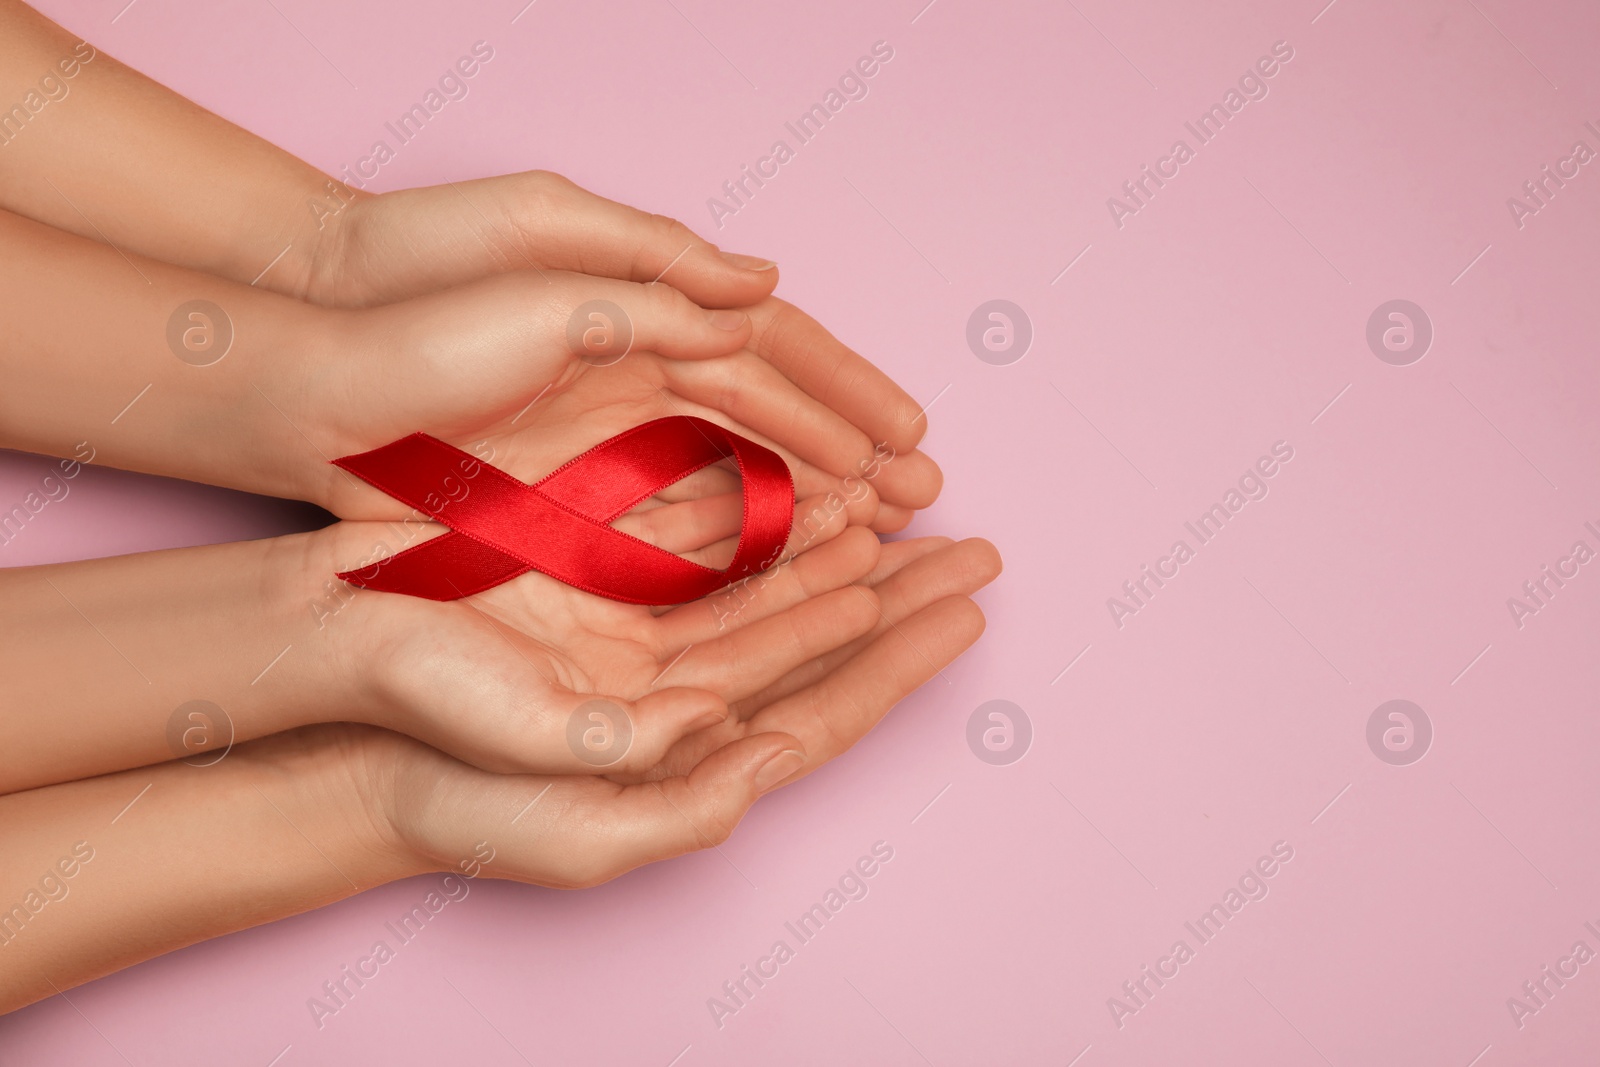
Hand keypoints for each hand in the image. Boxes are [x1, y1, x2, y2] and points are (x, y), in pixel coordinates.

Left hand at [305, 265, 942, 529]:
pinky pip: (673, 526)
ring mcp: (609, 445)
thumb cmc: (423, 282)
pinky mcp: (569, 503)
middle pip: (770, 420)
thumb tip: (760, 284)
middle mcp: (642, 380)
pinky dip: (735, 543)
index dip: (845, 389)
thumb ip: (655, 265)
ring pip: (734, 477)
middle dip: (851, 455)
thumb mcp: (542, 239)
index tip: (909, 432)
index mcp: (645, 309)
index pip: (771, 349)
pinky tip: (784, 565)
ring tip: (877, 537)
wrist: (317, 366)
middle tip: (922, 497)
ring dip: (809, 504)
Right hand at [369, 537, 1000, 886]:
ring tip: (901, 498)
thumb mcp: (575, 827)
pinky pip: (699, 535)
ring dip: (834, 540)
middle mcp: (682, 690)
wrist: (357, 713)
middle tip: (973, 547)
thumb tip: (769, 745)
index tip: (972, 611)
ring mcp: (645, 629)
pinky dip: (751, 506)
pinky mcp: (602, 576)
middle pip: (818, 636)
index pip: (826, 704)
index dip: (903, 659)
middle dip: (899, 593)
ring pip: (767, 578)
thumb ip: (684, 801)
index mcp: (692, 755)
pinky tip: (795, 476)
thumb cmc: (456, 796)